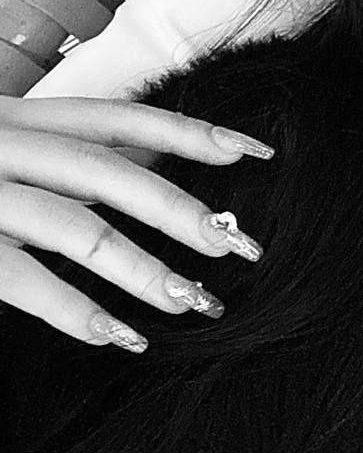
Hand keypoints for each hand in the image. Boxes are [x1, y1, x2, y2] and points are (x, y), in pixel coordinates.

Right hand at [0, 96, 271, 352]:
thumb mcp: (7, 145)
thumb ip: (67, 155)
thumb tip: (154, 163)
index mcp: (24, 119)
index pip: (118, 120)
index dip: (186, 133)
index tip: (249, 150)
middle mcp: (6, 145)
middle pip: (106, 173)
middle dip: (178, 210)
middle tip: (233, 242)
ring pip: (75, 229)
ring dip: (141, 268)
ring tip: (190, 300)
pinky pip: (19, 278)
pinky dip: (71, 309)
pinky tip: (114, 333)